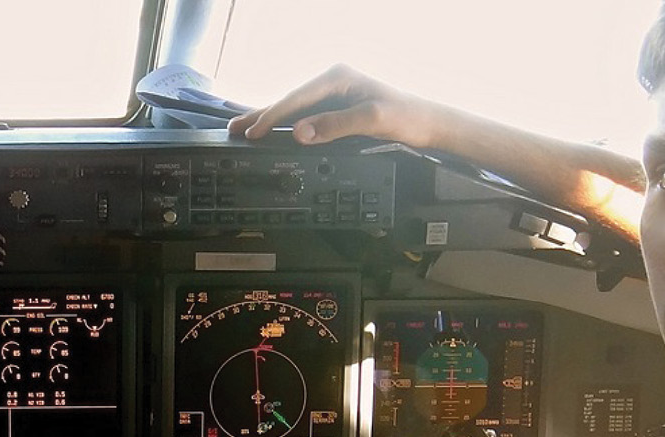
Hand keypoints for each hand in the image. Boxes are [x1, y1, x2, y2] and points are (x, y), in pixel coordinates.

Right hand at [227, 64, 442, 148]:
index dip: (271, 117)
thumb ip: (335, 125)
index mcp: (338, 77)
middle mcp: (334, 81)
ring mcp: (336, 94)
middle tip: (234, 130)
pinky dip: (289, 125)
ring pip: (295, 109)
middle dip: (261, 116)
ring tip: (244, 130)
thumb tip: (302, 132)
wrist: (430, 124)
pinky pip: (307, 115)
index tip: (253, 132)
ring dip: (271, 121)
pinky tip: (276, 131)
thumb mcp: (372, 121)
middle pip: (289, 101)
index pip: (295, 99)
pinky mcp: (339, 108)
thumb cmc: (408, 117)